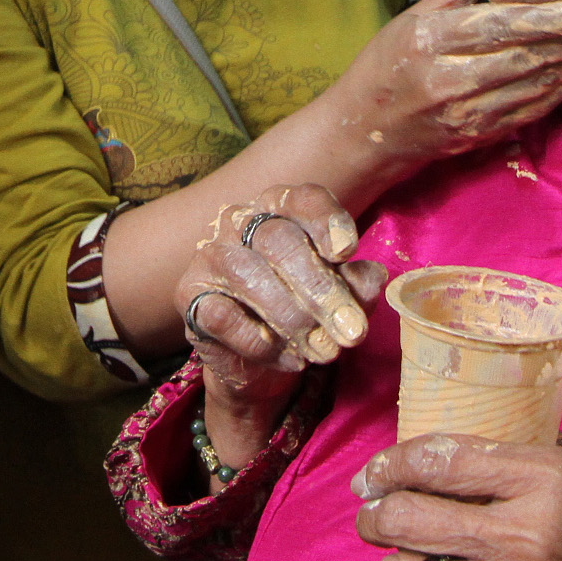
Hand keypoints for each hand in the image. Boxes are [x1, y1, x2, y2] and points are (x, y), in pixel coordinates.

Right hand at [180, 186, 387, 458]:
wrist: (264, 361)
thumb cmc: (307, 310)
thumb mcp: (344, 297)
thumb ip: (358, 285)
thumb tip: (371, 279)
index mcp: (282, 209)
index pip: (303, 199)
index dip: (326, 222)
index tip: (346, 253)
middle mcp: (241, 223)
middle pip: (278, 240)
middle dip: (320, 289)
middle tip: (351, 331)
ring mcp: (210, 257)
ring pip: (249, 275)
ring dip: (293, 318)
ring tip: (323, 351)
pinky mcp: (190, 297)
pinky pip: (222, 314)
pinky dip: (259, 341)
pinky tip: (288, 357)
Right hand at [324, 0, 561, 180]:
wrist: (363, 132)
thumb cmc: (386, 65)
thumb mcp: (414, 16)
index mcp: (434, 41)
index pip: (498, 29)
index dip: (545, 21)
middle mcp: (454, 80)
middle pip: (531, 60)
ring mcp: (473, 112)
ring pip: (542, 87)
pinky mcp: (486, 133)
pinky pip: (538, 109)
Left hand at [357, 434, 561, 560]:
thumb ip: (538, 447)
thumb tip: (475, 441)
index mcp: (548, 483)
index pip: (438, 461)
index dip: (391, 462)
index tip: (376, 469)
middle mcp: (523, 541)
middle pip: (403, 518)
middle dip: (375, 510)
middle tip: (373, 508)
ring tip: (412, 553)